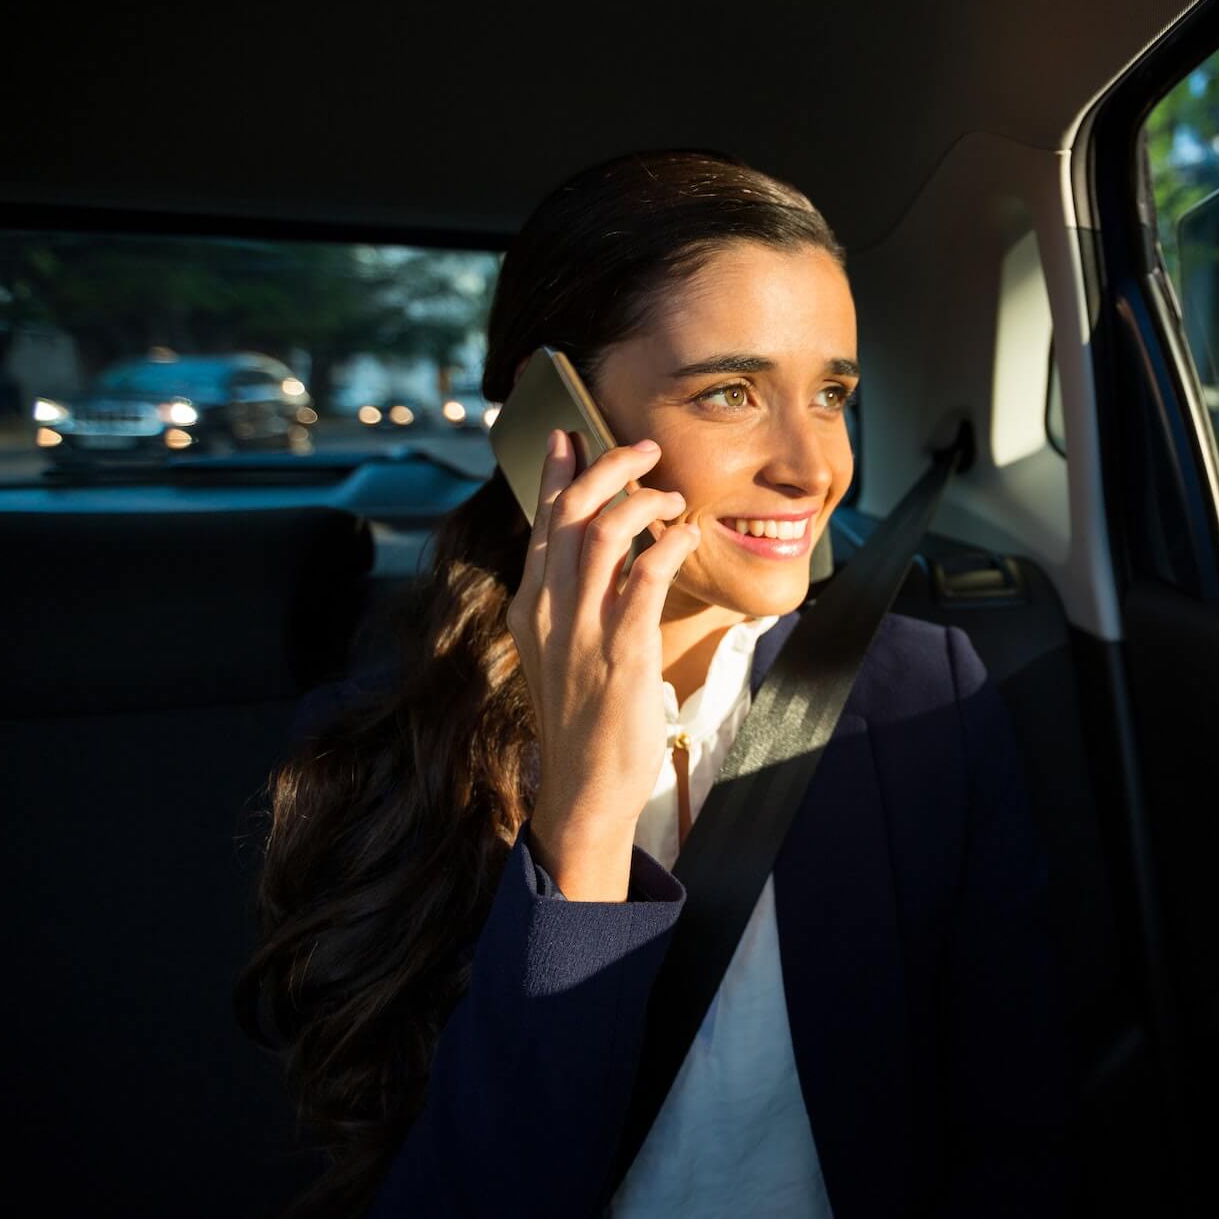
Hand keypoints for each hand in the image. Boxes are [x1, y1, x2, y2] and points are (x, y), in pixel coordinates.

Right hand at [507, 428, 700, 900]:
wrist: (585, 785)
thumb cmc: (584, 717)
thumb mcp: (562, 649)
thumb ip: (573, 601)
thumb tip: (598, 553)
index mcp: (531, 605)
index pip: (541, 521)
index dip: (558, 471)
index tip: (571, 433)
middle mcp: (549, 609)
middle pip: (569, 512)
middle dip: (607, 467)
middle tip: (642, 449)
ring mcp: (582, 628)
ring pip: (602, 533)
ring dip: (642, 500)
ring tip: (672, 494)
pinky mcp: (621, 650)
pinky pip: (644, 576)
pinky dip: (668, 544)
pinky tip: (687, 533)